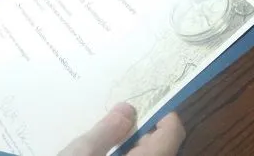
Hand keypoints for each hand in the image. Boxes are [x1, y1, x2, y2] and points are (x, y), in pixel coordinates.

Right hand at [59, 103, 185, 155]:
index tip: (148, 103)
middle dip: (143, 132)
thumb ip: (106, 131)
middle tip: (119, 118)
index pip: (171, 134)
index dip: (164, 116)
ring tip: (108, 138)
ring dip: (134, 149)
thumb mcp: (81, 153)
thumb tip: (128, 109)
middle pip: (162, 149)